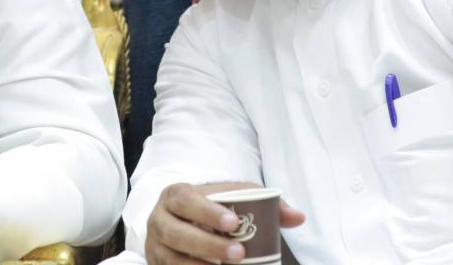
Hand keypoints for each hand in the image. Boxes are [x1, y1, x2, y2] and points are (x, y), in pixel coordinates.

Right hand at [145, 181, 304, 264]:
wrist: (178, 220)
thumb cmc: (210, 208)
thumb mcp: (233, 198)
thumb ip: (264, 204)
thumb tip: (298, 217)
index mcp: (175, 195)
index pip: (186, 200)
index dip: (207, 212)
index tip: (234, 223)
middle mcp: (158, 218)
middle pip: (176, 233)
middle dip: (207, 245)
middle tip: (238, 254)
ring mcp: (154, 245)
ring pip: (171, 259)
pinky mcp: (156, 264)